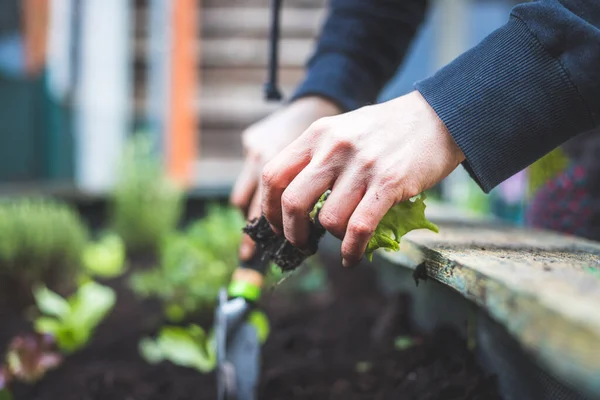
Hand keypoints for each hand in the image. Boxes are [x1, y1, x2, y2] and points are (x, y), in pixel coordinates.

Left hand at [261, 90, 464, 266]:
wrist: (438, 117)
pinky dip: (351, 250)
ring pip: (328, 219)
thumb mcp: (343, 129)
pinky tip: (351, 257)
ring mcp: (362, 166)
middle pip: (292, 202)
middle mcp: (334, 148)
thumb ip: (318, 156)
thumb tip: (294, 200)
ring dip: (331, 237)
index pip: (273, 175)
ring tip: (341, 238)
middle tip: (300, 241)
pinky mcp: (389, 183)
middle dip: (292, 232)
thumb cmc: (387, 129)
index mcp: (317, 134)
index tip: (277, 223)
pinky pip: (359, 228)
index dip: (269, 206)